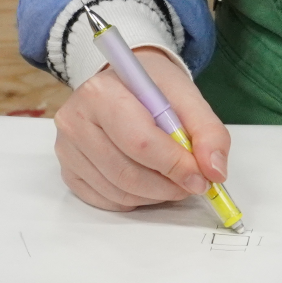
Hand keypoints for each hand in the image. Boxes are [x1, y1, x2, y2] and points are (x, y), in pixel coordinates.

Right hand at [53, 47, 232, 211]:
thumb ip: (208, 131)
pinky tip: (149, 183)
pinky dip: (135, 200)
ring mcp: (67, 148)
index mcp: (101, 93)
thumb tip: (214, 171)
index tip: (202, 177)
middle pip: (126, 172)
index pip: (140, 142)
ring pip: (117, 191)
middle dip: (167, 186)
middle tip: (192, 184)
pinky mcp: (68, 170)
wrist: (124, 82)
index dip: (175, 165)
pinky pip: (105, 200)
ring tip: (173, 181)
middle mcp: (75, 120)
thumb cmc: (152, 87)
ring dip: (154, 196)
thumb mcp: (187, 96)